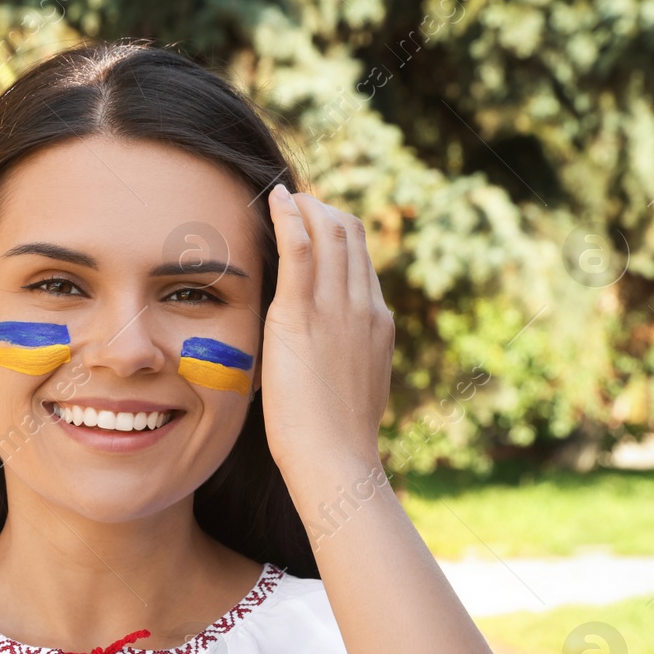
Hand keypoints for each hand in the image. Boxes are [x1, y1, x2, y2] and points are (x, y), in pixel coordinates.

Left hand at [259, 186, 392, 484]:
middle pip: (350, 237)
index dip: (339, 232)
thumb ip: (350, 358)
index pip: (362, 260)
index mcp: (378, 322)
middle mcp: (363, 307)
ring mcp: (336, 309)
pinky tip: (276, 200)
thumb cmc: (336, 437)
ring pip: (329, 235)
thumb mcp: (356, 386)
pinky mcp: (302, 317)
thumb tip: (335, 354)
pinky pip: (300, 252)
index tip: (318, 221)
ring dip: (305, 207)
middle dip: (323, 210)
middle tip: (298, 200)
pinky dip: (289, 219)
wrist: (335, 458)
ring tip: (283, 195)